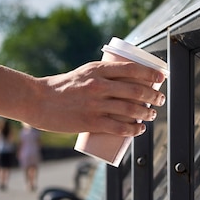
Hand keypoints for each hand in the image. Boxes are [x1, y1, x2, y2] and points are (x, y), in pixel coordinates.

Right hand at [31, 60, 165, 135]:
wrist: (37, 101)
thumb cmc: (61, 87)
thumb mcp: (83, 73)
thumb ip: (101, 76)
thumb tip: (125, 81)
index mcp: (97, 70)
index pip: (132, 69)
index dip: (151, 74)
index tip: (161, 78)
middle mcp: (99, 85)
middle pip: (136, 91)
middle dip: (153, 96)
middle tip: (159, 99)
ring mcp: (96, 104)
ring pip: (131, 110)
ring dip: (146, 113)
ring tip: (151, 114)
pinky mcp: (91, 122)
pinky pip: (119, 127)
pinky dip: (133, 130)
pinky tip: (139, 130)